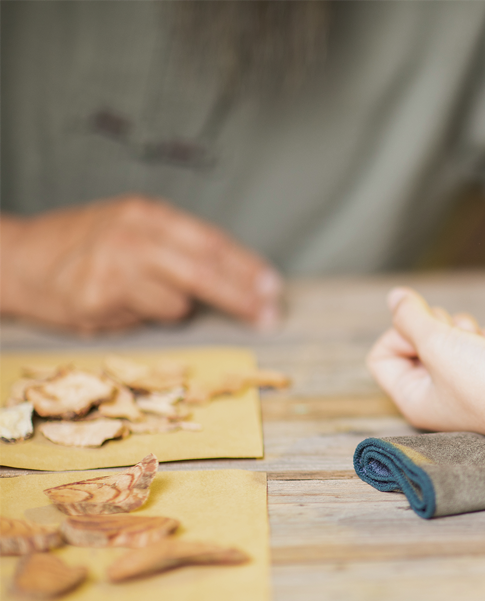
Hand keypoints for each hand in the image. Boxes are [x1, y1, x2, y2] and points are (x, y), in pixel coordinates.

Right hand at [0, 196, 281, 333]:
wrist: (15, 259)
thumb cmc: (81, 249)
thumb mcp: (132, 231)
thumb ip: (177, 248)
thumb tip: (236, 278)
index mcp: (149, 214)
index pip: (212, 241)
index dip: (247, 267)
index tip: (273, 288)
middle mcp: (134, 233)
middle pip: (206, 269)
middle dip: (243, 296)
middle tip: (270, 316)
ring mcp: (114, 263)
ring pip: (179, 300)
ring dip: (177, 310)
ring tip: (144, 299)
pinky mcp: (98, 296)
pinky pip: (147, 316)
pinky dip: (144, 317)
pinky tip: (119, 306)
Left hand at [367, 287, 484, 440]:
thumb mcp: (437, 343)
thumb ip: (410, 316)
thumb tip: (395, 297)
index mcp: (412, 398)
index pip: (382, 356)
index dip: (398, 334)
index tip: (422, 335)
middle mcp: (434, 396)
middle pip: (415, 341)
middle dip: (437, 327)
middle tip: (455, 336)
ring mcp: (462, 387)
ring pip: (448, 338)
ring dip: (463, 330)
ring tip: (479, 341)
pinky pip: (475, 344)